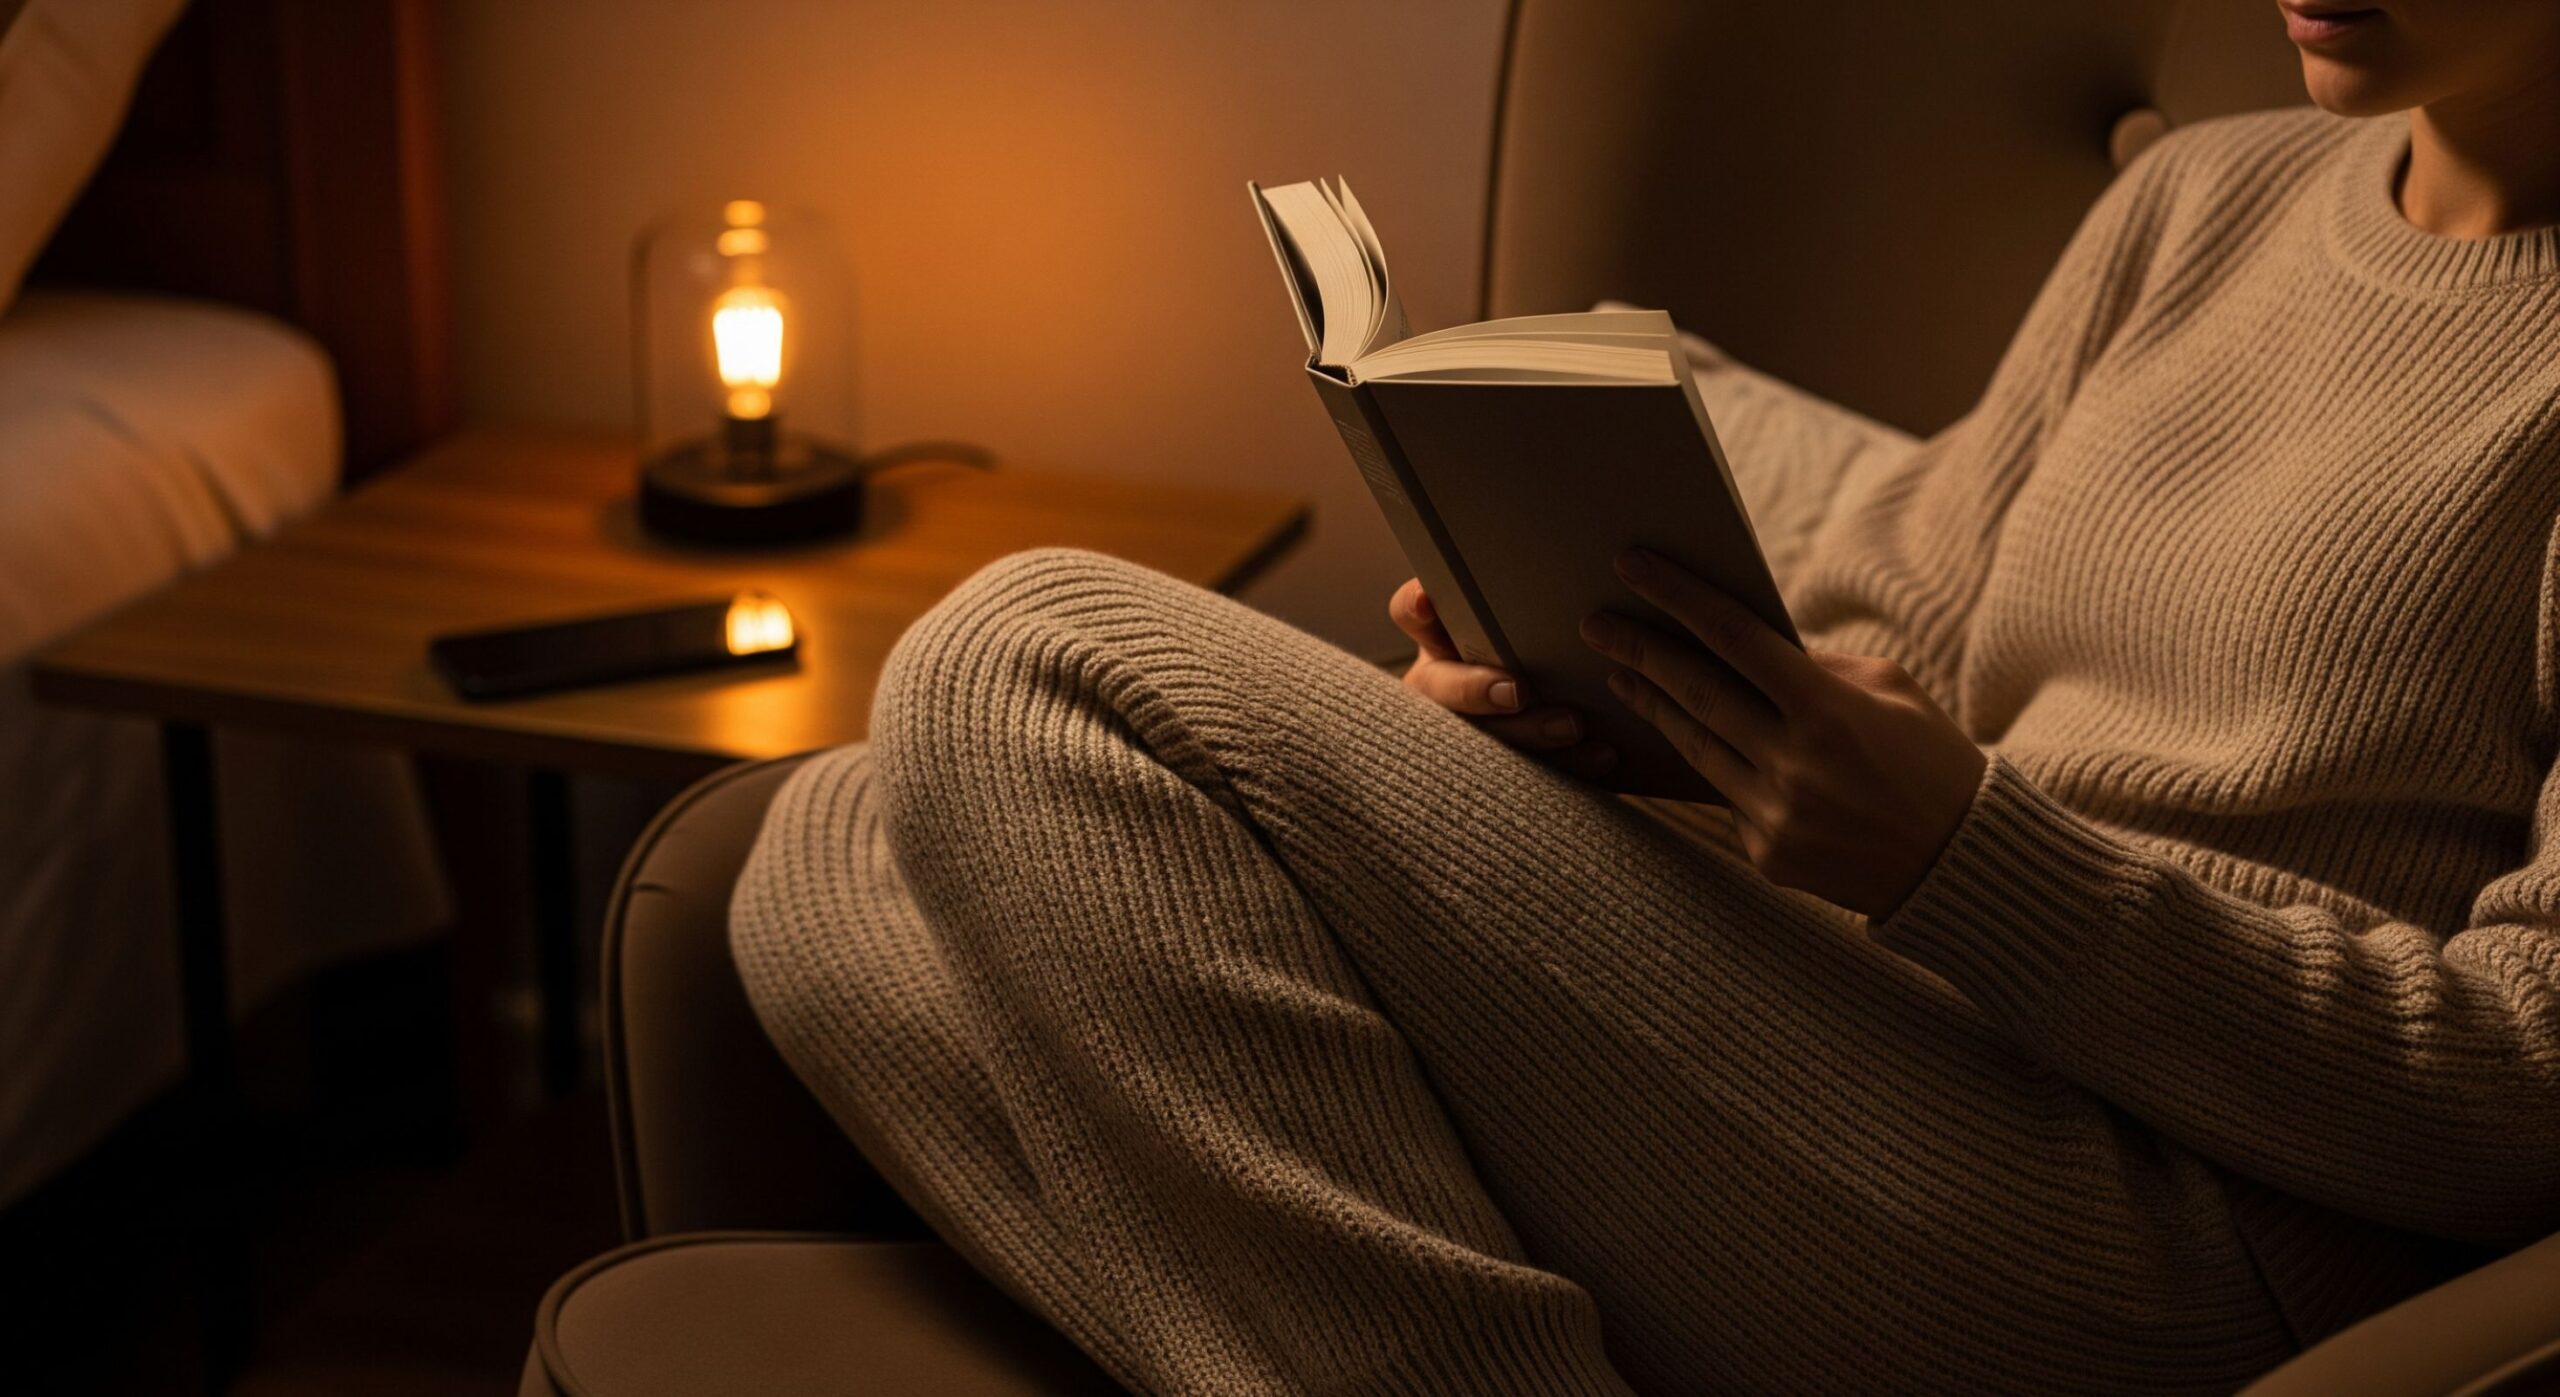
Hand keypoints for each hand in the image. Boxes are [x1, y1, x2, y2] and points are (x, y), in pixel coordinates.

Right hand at [1391, 578, 1617, 777]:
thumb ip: (1532, 580)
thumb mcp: (1529, 602)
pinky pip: (1533, 769)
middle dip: (1477, 690)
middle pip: (1441, 687)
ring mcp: (1472, 725)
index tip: (1429, 600)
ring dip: (1529, 731)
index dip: (1417, 608)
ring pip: (1485, 736)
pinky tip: (1605, 753)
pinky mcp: (1510, 763)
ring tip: (1573, 723)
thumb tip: (1586, 517)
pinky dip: (1571, 762)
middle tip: (1516, 690)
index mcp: (1441, 632)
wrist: (1576, 692)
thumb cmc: (1544, 626)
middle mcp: (1446, 678)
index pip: (1412, 612)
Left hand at [1579, 549, 1986, 918]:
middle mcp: (1794, 764)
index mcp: (1829, 709)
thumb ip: (1816, 665)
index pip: (1734, 638)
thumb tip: (1745, 643)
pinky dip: (1717, 764)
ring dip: (1654, 705)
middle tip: (1595, 623)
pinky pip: (1726, 795)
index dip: (1677, 598)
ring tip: (1623, 675)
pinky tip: (1696, 740)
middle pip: (1695, 692)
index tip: (1631, 566)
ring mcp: (1775, 815)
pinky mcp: (1766, 854)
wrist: (1965, 864)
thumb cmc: (1932, 759)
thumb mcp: (1892, 691)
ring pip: (1695, 746)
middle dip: (1640, 651)